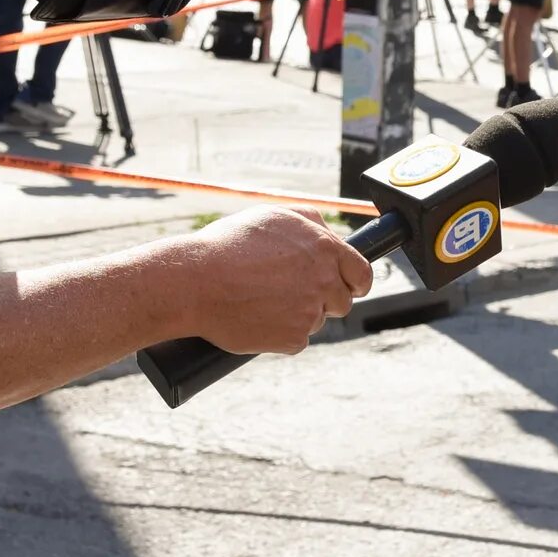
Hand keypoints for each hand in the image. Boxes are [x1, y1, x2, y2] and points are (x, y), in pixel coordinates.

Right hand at [163, 207, 372, 354]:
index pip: (362, 273)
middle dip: (324, 299)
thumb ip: (309, 221)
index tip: (350, 287)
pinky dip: (280, 334)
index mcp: (324, 248)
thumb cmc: (227, 246)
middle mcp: (323, 280)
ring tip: (263, 301)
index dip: (356, 282)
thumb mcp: (272, 216)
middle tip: (293, 294)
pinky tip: (257, 318)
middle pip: (342, 301)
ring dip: (298, 315)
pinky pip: (296, 340)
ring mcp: (310, 312)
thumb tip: (329, 232)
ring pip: (316, 320)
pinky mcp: (293, 338)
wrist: (195, 282)